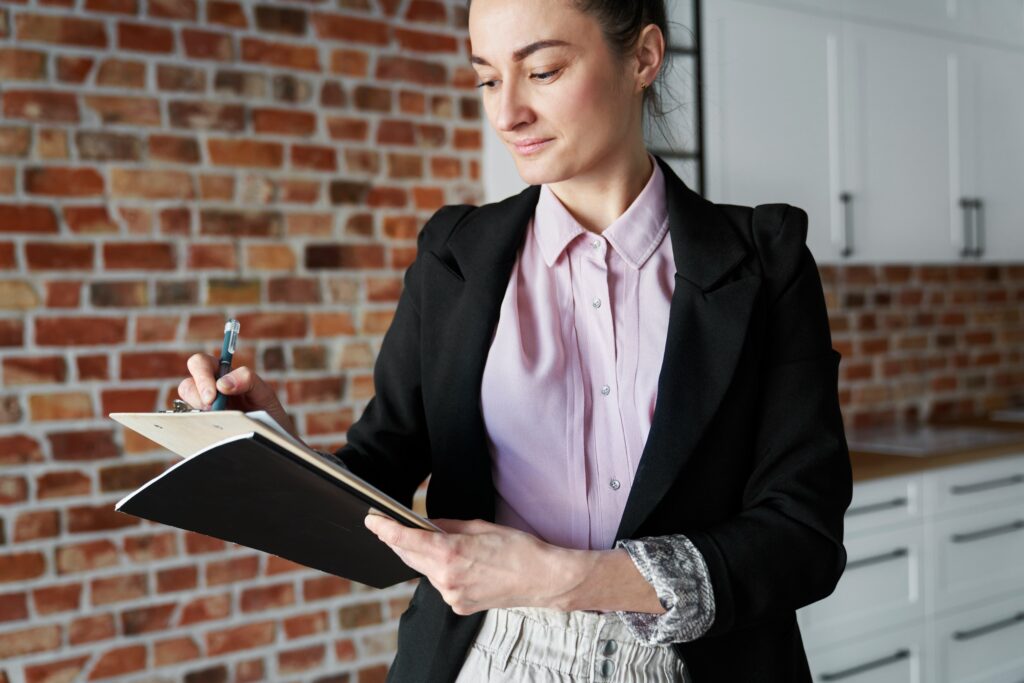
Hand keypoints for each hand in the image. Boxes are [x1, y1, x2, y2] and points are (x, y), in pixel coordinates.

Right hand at [177, 353, 298, 439]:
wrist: (272, 440)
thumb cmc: (268, 414)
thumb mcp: (264, 394)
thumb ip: (248, 380)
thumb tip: (222, 383)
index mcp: (222, 375)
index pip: (201, 364)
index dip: (202, 376)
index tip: (213, 396)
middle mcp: (208, 391)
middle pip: (187, 385)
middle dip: (196, 395)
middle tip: (211, 408)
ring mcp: (202, 411)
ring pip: (186, 407)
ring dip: (197, 413)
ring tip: (216, 422)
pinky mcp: (199, 428)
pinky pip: (186, 426)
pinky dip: (193, 428)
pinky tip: (209, 435)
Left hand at [363, 515, 584, 614]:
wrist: (543, 579)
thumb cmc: (519, 549)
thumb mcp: (480, 526)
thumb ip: (447, 526)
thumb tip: (427, 524)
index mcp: (450, 552)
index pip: (406, 539)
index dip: (384, 528)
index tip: (372, 520)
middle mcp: (446, 577)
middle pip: (410, 556)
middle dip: (398, 540)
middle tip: (389, 525)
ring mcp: (451, 594)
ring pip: (425, 571)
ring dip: (424, 557)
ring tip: (438, 544)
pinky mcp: (459, 605)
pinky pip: (440, 584)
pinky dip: (441, 572)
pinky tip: (458, 564)